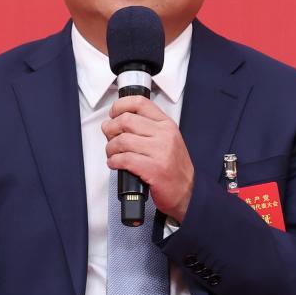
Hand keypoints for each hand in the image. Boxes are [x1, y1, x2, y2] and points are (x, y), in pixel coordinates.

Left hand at [102, 96, 193, 222]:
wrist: (186, 192)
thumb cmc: (174, 168)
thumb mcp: (167, 140)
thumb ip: (147, 128)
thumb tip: (119, 120)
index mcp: (166, 125)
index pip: (140, 103)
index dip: (120, 106)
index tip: (114, 113)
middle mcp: (164, 135)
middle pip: (126, 120)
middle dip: (110, 129)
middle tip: (109, 136)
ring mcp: (160, 152)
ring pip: (122, 140)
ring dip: (110, 148)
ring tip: (112, 153)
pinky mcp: (153, 169)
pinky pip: (124, 159)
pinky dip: (114, 161)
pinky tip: (115, 163)